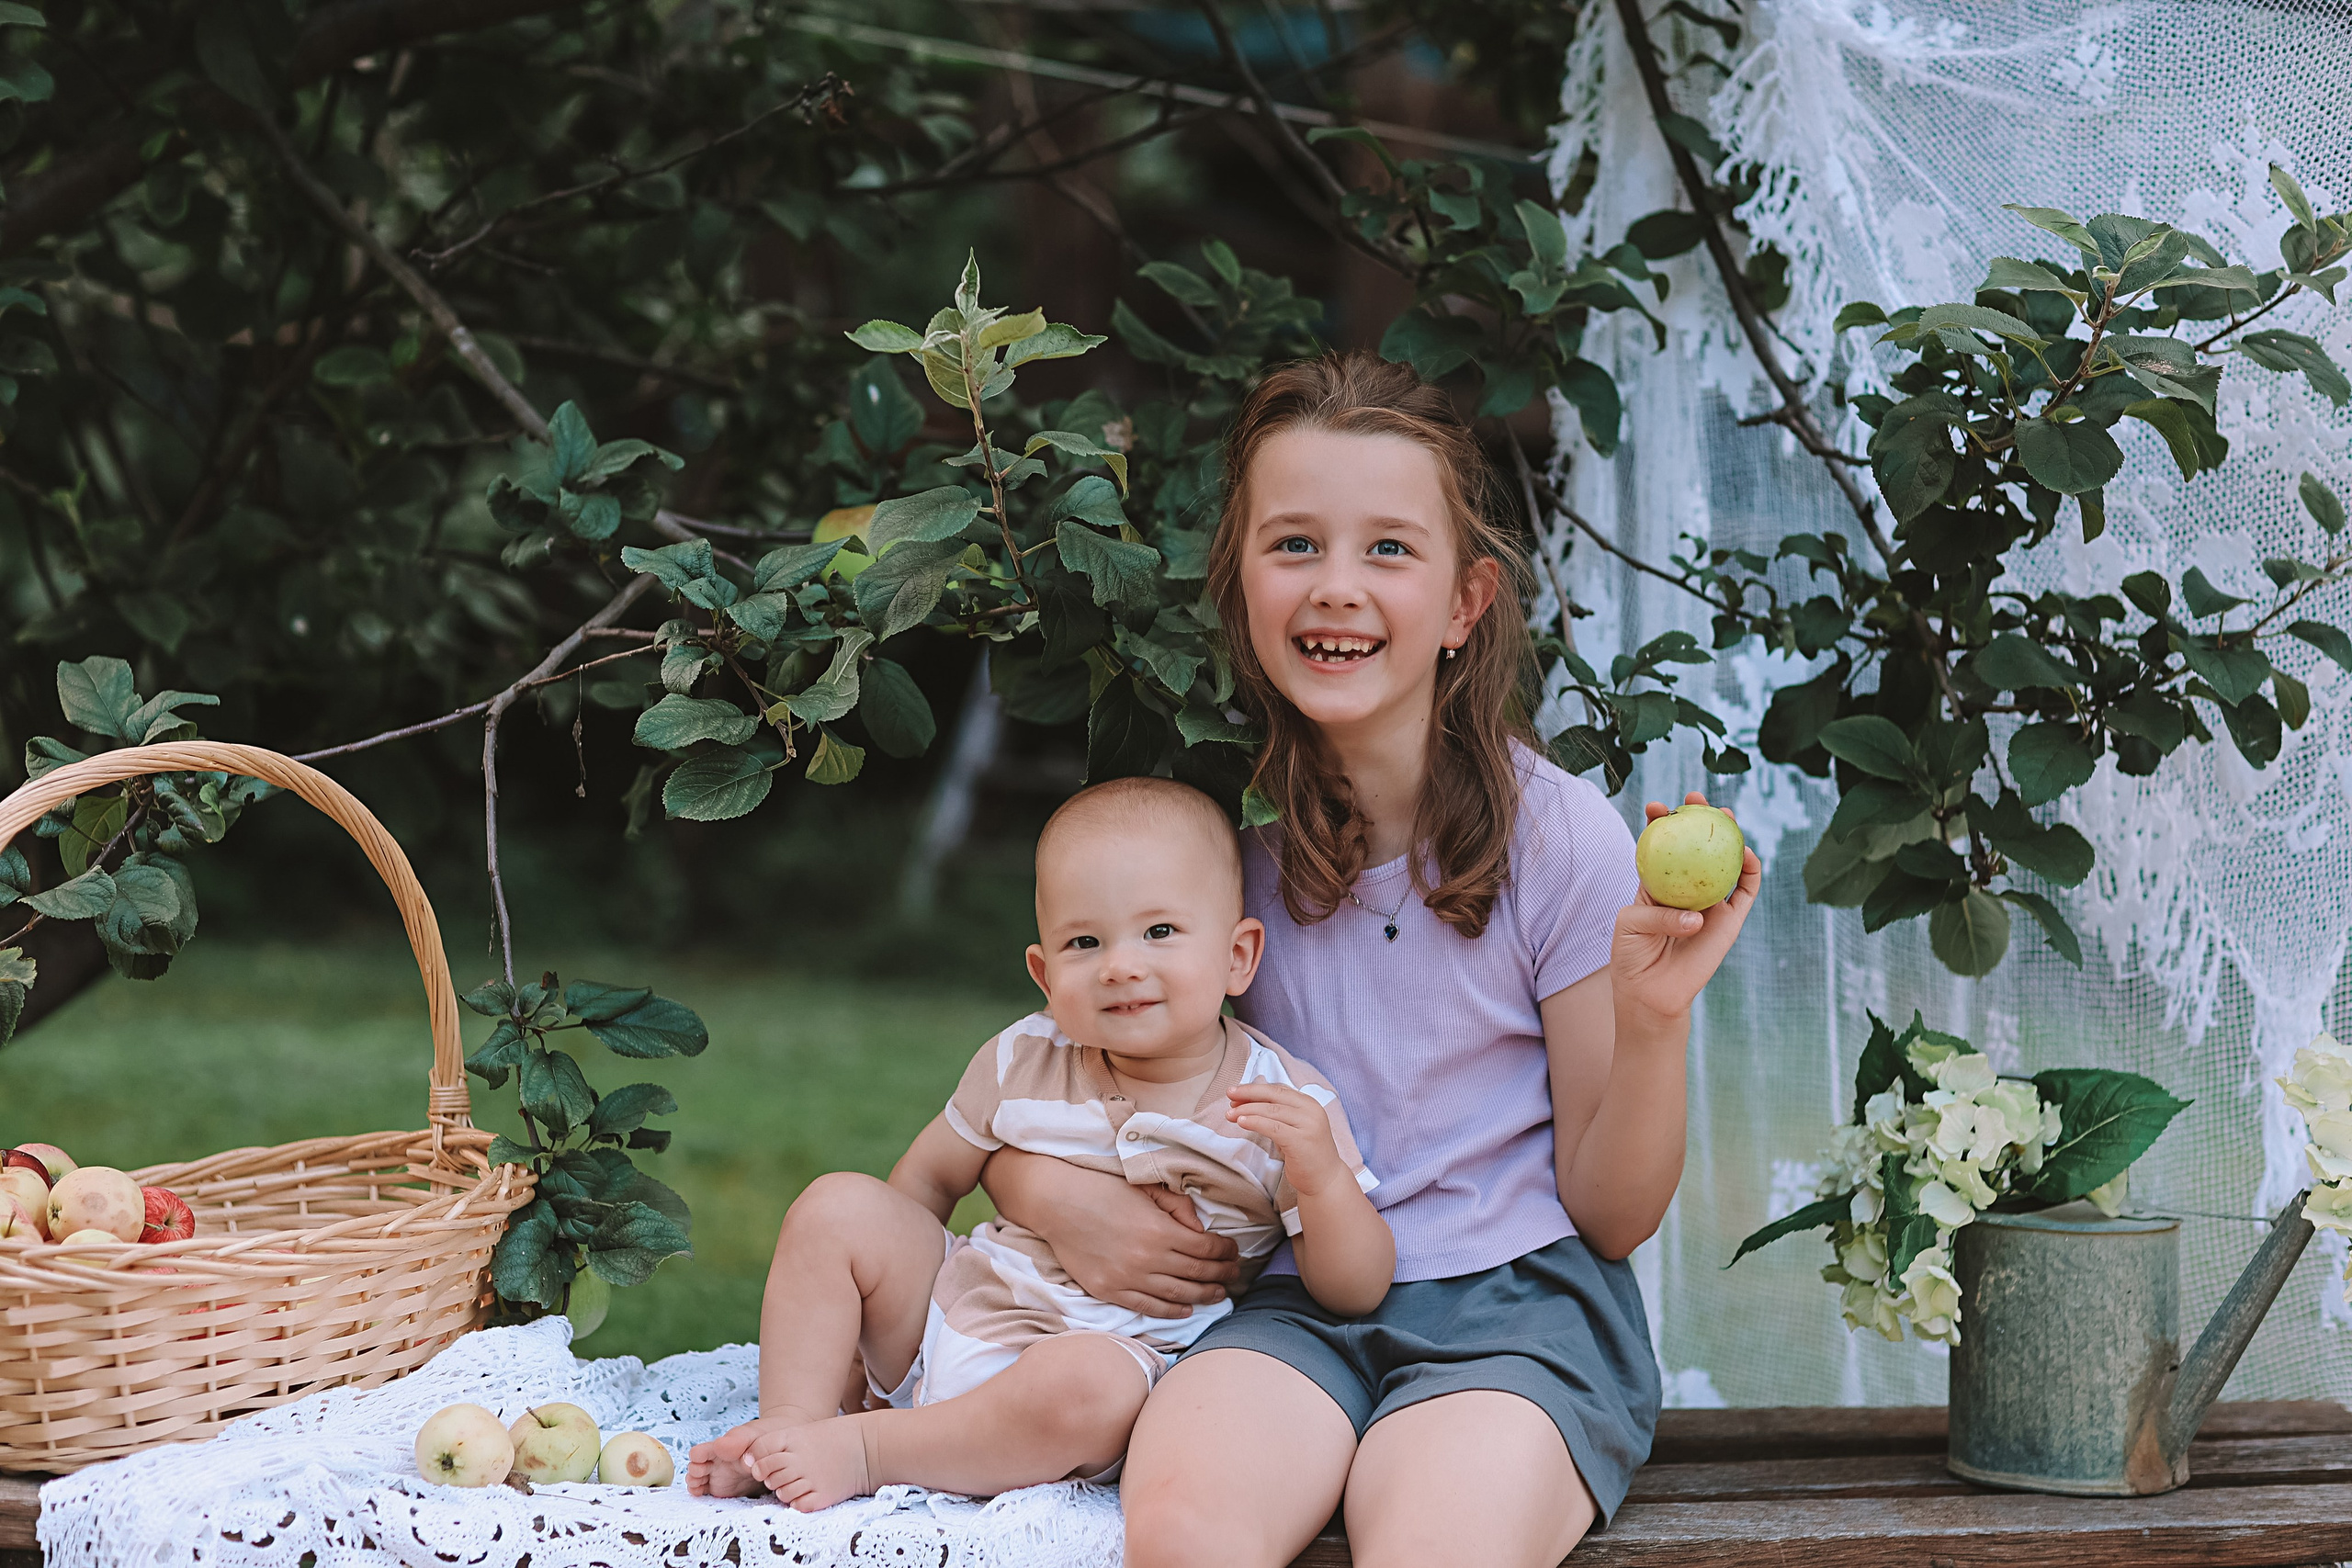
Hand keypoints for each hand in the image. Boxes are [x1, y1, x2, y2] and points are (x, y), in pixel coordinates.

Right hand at [981, 1147, 1239, 1317]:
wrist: (1059, 1204)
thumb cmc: (1104, 1190)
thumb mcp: (1147, 1190)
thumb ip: (1179, 1208)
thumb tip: (1201, 1230)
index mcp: (1161, 1231)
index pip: (1207, 1248)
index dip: (1226, 1251)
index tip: (1234, 1251)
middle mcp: (1148, 1259)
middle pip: (1198, 1274)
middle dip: (1222, 1274)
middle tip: (1235, 1274)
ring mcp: (1129, 1279)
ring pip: (1178, 1295)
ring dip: (1203, 1295)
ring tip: (1219, 1294)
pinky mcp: (1110, 1291)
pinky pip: (1148, 1307)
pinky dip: (1171, 1311)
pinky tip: (1186, 1309)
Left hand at [1226, 1082, 1346, 1194]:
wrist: (1326, 1180)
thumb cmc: (1306, 1154)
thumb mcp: (1295, 1128)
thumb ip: (1279, 1114)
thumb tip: (1248, 1103)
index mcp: (1309, 1104)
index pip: (1278, 1089)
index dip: (1255, 1089)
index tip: (1236, 1092)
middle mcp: (1311, 1111)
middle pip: (1274, 1095)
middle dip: (1248, 1093)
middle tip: (1229, 1094)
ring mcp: (1308, 1125)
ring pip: (1271, 1110)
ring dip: (1247, 1109)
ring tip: (1229, 1113)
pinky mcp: (1301, 1141)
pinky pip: (1273, 1127)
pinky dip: (1255, 1122)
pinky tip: (1241, 1122)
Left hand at [1613, 791, 1760, 1025]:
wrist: (1651, 991)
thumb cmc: (1632, 954)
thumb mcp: (1632, 925)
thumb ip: (1659, 915)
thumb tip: (1696, 917)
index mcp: (1658, 880)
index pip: (1661, 843)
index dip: (1660, 821)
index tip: (1655, 805)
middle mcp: (1687, 885)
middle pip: (1697, 844)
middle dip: (1698, 817)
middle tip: (1695, 798)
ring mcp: (1711, 900)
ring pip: (1726, 860)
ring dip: (1729, 834)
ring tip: (1726, 814)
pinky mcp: (1731, 919)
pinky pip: (1747, 889)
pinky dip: (1751, 869)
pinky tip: (1746, 853)